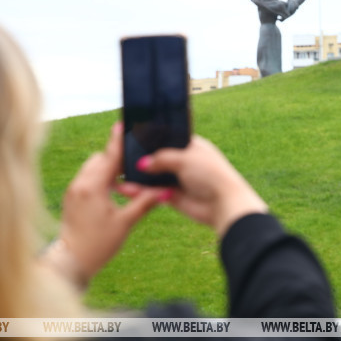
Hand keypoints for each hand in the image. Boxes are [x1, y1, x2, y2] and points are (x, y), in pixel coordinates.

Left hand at [57, 123, 163, 281]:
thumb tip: (164, 191)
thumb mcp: (125, 223)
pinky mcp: (71, 198)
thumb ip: (144, 203)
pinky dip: (99, 177)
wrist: (71, 262)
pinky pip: (86, 178)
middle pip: (99, 159)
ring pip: (91, 168)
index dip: (118, 141)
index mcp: (93, 187)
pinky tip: (112, 187)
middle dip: (115, 158)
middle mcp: (80, 185)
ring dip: (106, 167)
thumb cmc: (98, 244)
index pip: (109, 157)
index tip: (123, 125)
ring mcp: (73, 191)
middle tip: (134, 160)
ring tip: (125, 175)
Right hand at [117, 135, 268, 236]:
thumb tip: (141, 164)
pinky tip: (125, 189)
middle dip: (140, 158)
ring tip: (116, 174)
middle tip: (117, 156)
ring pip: (153, 176)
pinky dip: (141, 191)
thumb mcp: (184, 159)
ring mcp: (179, 179)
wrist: (223, 204)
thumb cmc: (210, 174)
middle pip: (157, 158)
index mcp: (191, 146)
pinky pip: (153, 192)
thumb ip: (161, 158)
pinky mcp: (174, 196)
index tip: (130, 136)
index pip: (167, 137)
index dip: (150, 137)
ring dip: (137, 177)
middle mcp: (184, 161)